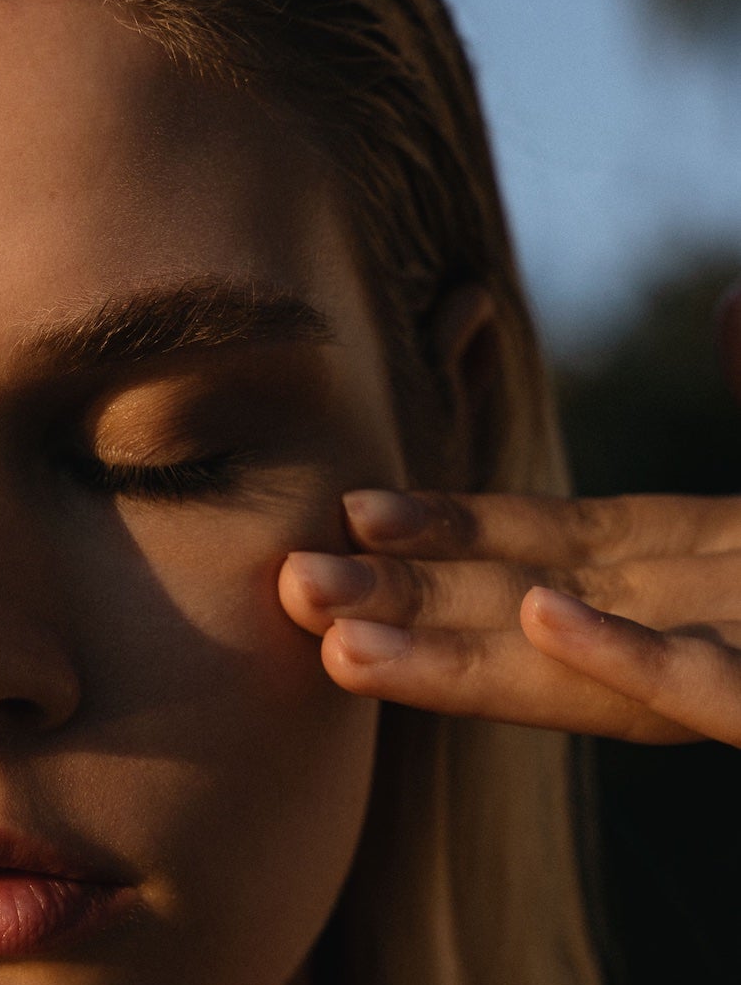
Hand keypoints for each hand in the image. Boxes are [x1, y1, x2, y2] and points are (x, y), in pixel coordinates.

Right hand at [279, 275, 740, 746]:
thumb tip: (730, 301)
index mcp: (711, 560)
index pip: (558, 539)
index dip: (454, 528)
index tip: (354, 515)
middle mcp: (709, 615)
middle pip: (532, 611)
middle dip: (410, 605)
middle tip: (288, 588)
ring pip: (586, 674)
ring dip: (462, 663)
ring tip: (344, 650)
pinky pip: (710, 684)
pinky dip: (623, 658)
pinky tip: (538, 621)